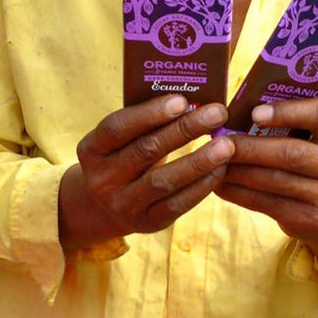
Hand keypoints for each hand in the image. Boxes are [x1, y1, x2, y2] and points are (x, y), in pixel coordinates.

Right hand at [58, 95, 233, 248]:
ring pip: (163, 180)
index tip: (182, 100)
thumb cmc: (124, 156)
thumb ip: (146, 119)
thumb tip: (194, 94)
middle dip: (185, 129)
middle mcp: (101, 179)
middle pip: (146, 151)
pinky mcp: (147, 223)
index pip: (117, 127)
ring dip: (199, 161)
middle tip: (217, 113)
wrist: (105, 207)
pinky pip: (177, 204)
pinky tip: (222, 169)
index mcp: (91, 149)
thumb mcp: (122, 139)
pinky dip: (202, 185)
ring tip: (227, 145)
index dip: (149, 113)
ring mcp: (122, 204)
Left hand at [215, 98, 317, 278]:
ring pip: (274, 181)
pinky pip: (266, 204)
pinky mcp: (310, 220)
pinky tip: (219, 183)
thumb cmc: (317, 161)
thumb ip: (294, 123)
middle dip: (251, 147)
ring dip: (238, 170)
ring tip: (215, 160)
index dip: (288, 112)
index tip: (254, 113)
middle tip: (220, 141)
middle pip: (291, 154)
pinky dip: (238, 193)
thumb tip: (240, 111)